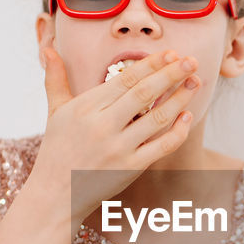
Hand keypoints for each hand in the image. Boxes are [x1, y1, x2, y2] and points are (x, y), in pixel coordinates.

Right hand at [22, 46, 201, 225]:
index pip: (126, 79)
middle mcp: (102, 126)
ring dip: (180, 98)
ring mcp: (118, 148)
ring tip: (196, 82)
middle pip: (145, 93)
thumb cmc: (57, 149)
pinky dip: (178, 131)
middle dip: (171, 74)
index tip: (171, 53)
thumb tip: (47, 49)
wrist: (55, 195)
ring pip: (157, 118)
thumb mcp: (55, 111)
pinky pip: (162, 146)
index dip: (151, 64)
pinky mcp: (130, 168)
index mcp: (86, 107)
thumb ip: (56, 79)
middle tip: (192, 60)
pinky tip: (188, 116)